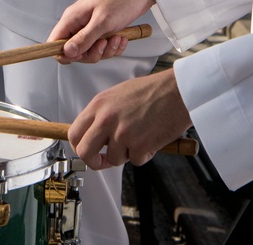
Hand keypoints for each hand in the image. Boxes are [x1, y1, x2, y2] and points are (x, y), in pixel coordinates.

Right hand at [48, 0, 155, 62]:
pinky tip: (122, 37)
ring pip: (91, 51)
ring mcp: (91, 27)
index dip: (64, 53)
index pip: (55, 41)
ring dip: (106, 50)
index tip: (80, 56)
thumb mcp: (102, 21)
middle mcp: (79, 23)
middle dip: (92, 52)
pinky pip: (104, 47)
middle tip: (104, 43)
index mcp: (73, 17)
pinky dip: (114, 46)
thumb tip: (67, 52)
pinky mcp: (103, 30)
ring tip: (117, 38)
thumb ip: (84, 38)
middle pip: (75, 51)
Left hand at [68, 69, 191, 169]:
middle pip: (84, 152)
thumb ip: (103, 114)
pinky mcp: (139, 146)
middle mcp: (106, 119)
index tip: (87, 151)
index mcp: (99, 104)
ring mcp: (122, 133)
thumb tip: (94, 136)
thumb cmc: (152, 91)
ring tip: (140, 136)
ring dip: (126, 154)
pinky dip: (144, 154)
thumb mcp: (118, 95)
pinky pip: (135, 160)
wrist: (178, 91)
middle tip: (103, 161)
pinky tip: (152, 137)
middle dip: (93, 162)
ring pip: (113, 159)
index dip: (79, 147)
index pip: (74, 133)